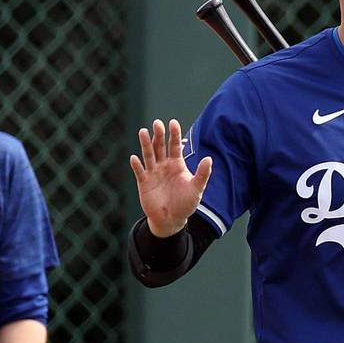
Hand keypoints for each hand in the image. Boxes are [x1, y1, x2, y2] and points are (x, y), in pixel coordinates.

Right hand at [129, 119, 212, 237]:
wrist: (171, 220)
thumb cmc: (185, 204)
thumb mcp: (196, 189)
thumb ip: (202, 174)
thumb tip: (209, 158)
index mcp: (177, 164)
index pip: (175, 145)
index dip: (174, 134)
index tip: (173, 122)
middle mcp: (164, 165)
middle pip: (160, 146)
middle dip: (158, 134)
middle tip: (157, 123)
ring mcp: (153, 173)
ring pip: (148, 155)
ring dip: (145, 144)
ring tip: (142, 131)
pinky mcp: (144, 182)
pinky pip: (140, 172)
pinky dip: (137, 165)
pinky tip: (134, 158)